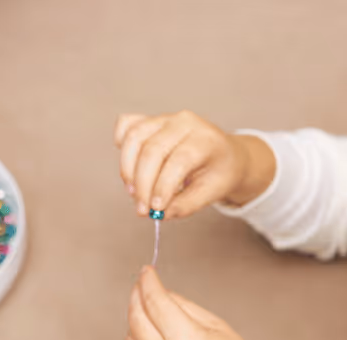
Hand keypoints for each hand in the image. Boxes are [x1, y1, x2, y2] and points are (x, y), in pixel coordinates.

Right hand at [113, 111, 275, 218]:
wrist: (225, 154)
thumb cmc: (219, 171)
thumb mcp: (212, 192)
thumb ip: (186, 205)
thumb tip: (161, 214)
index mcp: (206, 139)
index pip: (179, 160)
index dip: (163, 186)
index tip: (156, 208)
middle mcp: (184, 122)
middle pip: (152, 150)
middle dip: (142, 184)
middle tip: (142, 209)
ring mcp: (164, 118)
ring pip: (134, 138)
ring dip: (128, 169)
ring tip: (133, 193)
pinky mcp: (149, 121)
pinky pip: (127, 126)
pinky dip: (122, 145)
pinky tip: (128, 166)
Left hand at [122, 266, 270, 339]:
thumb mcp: (216, 326)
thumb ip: (183, 306)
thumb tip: (159, 292)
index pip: (156, 302)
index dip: (149, 282)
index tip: (147, 271)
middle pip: (137, 319)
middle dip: (137, 297)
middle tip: (141, 286)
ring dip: (136, 322)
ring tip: (150, 316)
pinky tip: (140, 339)